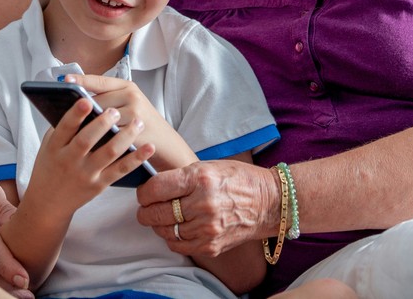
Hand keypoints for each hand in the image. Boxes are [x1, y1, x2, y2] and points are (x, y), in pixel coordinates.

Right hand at [25, 97, 154, 212]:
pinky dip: (136, 159)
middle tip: (115, 111)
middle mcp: (69, 160)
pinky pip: (121, 170)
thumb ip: (64, 125)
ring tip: (138, 122)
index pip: (65, 127)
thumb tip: (83, 98)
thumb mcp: (49, 145)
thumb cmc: (51, 165)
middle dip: (102, 124)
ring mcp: (85, 173)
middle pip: (87, 140)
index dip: (75, 114)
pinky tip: (148, 147)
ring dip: (125, 136)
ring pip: (109, 153)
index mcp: (55, 146)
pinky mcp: (99, 185)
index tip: (86, 100)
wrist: (48, 202)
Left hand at [68, 75, 191, 169]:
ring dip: (87, 126)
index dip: (81, 80)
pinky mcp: (136, 134)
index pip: (100, 81)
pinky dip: (98, 141)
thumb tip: (75, 101)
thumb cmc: (140, 122)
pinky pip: (111, 136)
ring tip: (69, 130)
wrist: (165, 143)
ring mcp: (135, 114)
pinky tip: (85, 146)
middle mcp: (132, 96)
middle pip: (98, 101)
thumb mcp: (128, 103)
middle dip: (81, 109)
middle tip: (61, 111)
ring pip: (103, 119)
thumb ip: (107, 99)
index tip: (64, 80)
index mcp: (127, 86)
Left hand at [136, 159, 278, 256]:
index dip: (144, 192)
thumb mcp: (208, 166)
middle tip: (146, 207)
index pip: (155, 188)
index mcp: (200, 179)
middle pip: (156, 212)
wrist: (269, 202)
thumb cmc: (238, 179)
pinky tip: (176, 229)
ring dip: (158, 225)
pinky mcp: (211, 245)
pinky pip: (178, 246)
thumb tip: (153, 186)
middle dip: (145, 210)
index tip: (144, 193)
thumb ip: (181, 177)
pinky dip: (172, 238)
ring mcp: (207, 228)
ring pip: (165, 231)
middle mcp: (203, 204)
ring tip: (162, 217)